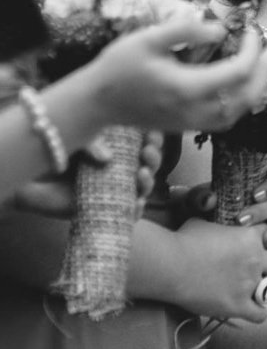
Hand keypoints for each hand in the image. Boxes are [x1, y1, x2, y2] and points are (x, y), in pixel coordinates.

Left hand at [9, 130, 163, 217]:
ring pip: (142, 186)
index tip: (152, 136)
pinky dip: (137, 209)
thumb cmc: (54, 153)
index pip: (145, 139)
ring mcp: (112, 187)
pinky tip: (138, 203)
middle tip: (147, 152)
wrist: (29, 178)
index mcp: (117, 144)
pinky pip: (127, 212)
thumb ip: (92, 143)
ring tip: (142, 174)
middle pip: (149, 162)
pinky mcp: (103, 208)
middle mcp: (118, 166)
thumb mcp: (77, 138)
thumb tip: (108, 159)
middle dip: (155, 157)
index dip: (154, 138)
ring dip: (149, 180)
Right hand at [80, 19, 266, 133]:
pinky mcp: (184, 126)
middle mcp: (191, 111)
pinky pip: (223, 120)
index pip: (236, 73)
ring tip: (263, 65)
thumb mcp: (148, 38)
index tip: (251, 31)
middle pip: (245, 98)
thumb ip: (186, 31)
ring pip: (236, 114)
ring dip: (256, 90)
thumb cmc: (118, 66)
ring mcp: (188, 123)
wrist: (94, 102)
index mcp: (185, 88)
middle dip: (265, 73)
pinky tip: (242, 83)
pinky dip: (240, 103)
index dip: (252, 50)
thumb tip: (220, 30)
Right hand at [165, 218, 266, 324]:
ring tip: (251, 290)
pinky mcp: (238, 305)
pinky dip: (257, 313)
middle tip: (252, 270)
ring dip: (263, 288)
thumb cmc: (183, 241)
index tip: (254, 246)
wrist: (170, 266)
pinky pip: (259, 314)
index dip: (263, 241)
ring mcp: (248, 283)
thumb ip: (219, 223)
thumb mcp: (206, 222)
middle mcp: (256, 258)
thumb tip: (211, 215)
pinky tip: (251, 310)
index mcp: (251, 236)